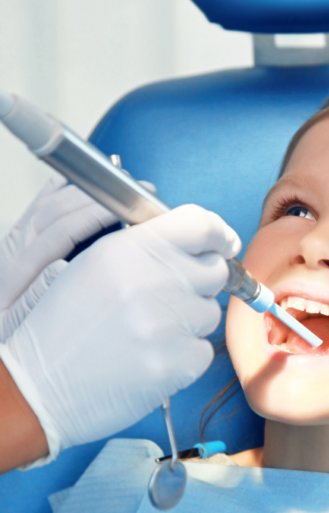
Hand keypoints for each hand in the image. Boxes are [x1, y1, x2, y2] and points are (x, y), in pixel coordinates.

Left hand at [0, 174, 117, 340]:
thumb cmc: (4, 331)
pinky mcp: (15, 237)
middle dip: (97, 196)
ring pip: (49, 202)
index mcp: (16, 270)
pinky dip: (58, 188)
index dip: (93, 216)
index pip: (61, 231)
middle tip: (132, 191)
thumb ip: (37, 296)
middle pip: (57, 209)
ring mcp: (13, 239)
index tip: (123, 209)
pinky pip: (37, 204)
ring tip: (117, 183)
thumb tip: (62, 266)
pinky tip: (77, 181)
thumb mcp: (15, 325)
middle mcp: (13, 247)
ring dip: (84, 189)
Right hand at [0, 204, 241, 461]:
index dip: (219, 234)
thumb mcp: (96, 266)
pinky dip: (185, 358)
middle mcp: (152, 280)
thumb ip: (148, 249)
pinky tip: (149, 360)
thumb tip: (205, 242)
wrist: (42, 386)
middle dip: (200, 285)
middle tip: (165, 303)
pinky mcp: (177, 364)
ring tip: (145, 335)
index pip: (200, 224)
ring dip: (189, 325)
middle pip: (216, 271)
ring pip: (210, 314)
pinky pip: (204, 351)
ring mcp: (167, 324)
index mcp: (129, 249)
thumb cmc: (67, 327)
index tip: (225, 244)